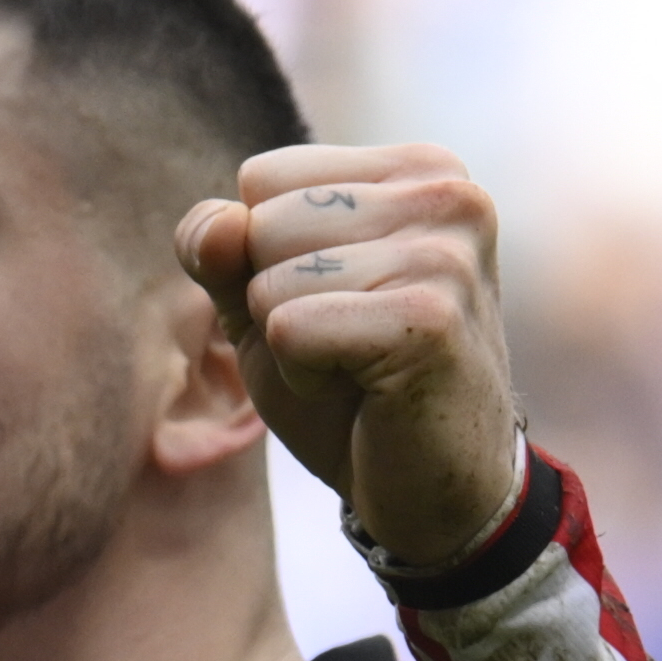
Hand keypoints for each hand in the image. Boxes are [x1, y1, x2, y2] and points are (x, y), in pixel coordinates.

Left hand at [175, 144, 522, 571]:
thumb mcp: (266, 306)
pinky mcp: (429, 317)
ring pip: (272, 279)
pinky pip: (291, 329)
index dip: (265, 258)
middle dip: (275, 301)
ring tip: (359, 370)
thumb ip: (222, 252)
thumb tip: (216, 222)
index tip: (335, 304)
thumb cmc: (353, 392)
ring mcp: (444, 252)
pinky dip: (305, 377)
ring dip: (293, 346)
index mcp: (418, 169)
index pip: (262, 179)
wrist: (435, 492)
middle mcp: (446, 193)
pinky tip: (367, 393)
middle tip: (347, 346)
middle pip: (262, 223)